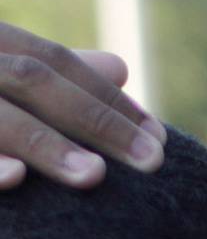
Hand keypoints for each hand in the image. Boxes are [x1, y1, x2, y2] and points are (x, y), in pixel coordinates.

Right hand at [0, 23, 165, 186]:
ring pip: (0, 118)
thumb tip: (120, 67)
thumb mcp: (8, 78)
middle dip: (96, 119)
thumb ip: (55, 76)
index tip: (158, 136)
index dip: (106, 96)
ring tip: (95, 175)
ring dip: (47, 144)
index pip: (54, 60)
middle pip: (34, 80)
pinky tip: (17, 177)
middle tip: (152, 160)